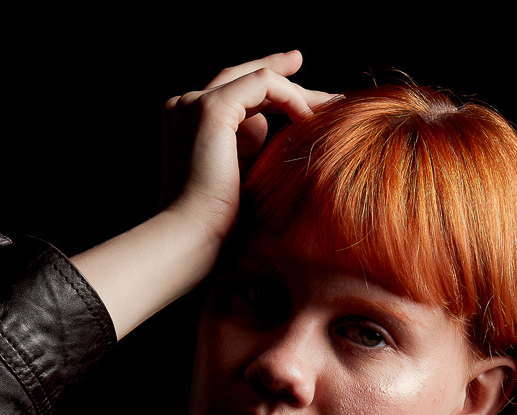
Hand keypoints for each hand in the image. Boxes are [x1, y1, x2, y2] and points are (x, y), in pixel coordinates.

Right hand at [161, 52, 333, 247]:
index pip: (237, 98)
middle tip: (323, 89)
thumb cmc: (214, 226)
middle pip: (244, 78)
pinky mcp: (212, 108)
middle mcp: (186, 107)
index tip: (306, 105)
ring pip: (257, 79)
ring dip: (297, 91)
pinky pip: (262, 84)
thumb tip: (284, 145)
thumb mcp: (240, 184)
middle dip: (284, 75)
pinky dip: (290, 96)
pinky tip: (309, 118)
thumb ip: (253, 158)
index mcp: (189, 125)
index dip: (273, 96)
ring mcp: (195, 103)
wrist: (190, 238)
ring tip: (329, 105)